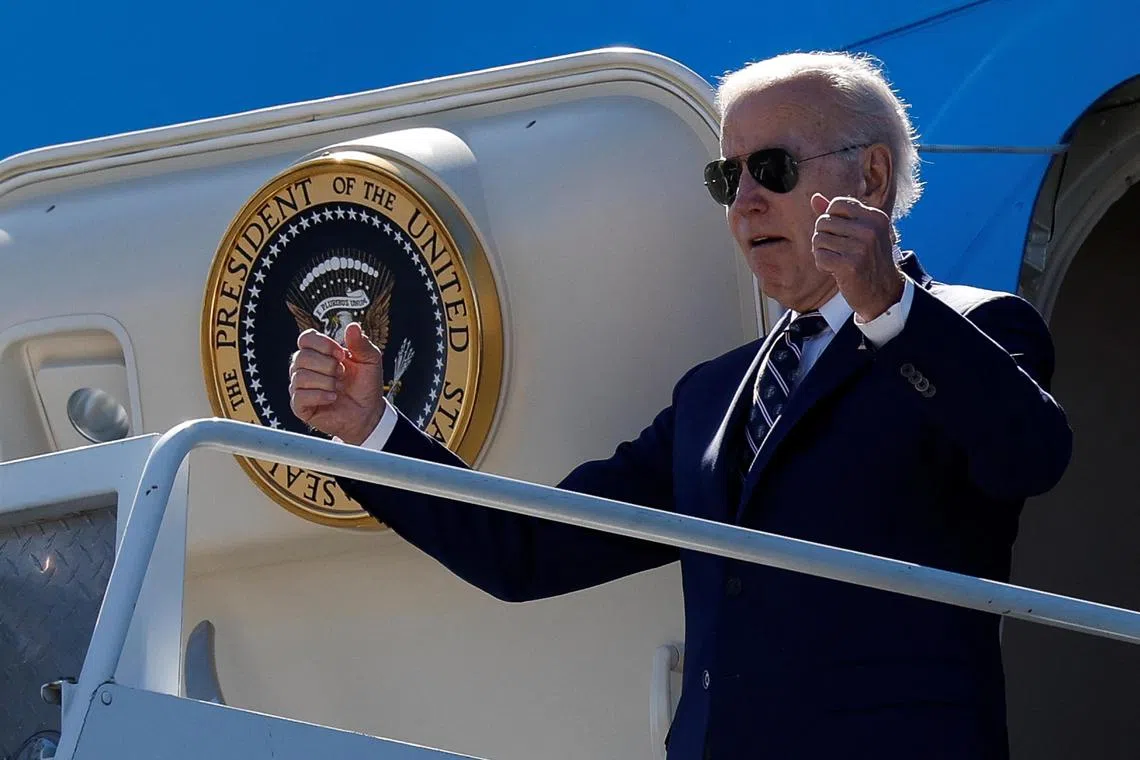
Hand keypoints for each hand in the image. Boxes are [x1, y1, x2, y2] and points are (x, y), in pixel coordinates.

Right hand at [289, 323, 384, 444]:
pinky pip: (300, 396)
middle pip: (302, 357)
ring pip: (301, 376)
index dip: (323, 344)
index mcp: (319, 353)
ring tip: (338, 387)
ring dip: (327, 382)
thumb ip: (361, 343)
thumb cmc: (365, 385)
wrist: (368, 412)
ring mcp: (300, 386)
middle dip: (328, 366)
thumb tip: (353, 326)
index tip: (341, 354)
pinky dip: (321, 396)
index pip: (306, 338)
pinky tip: (333, 398)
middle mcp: (305, 367)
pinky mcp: (300, 406)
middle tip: (342, 374)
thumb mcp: (370, 360)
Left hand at [810, 193, 904, 320]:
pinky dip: (822, 264)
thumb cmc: (867, 260)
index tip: (840, 234)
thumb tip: (814, 198)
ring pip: (818, 239)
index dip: (830, 219)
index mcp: (874, 217)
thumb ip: (837, 215)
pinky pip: (819, 256)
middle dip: (824, 238)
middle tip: (838, 251)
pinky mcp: (850, 265)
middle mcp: (870, 229)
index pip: (837, 204)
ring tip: (837, 260)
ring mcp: (861, 247)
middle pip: (823, 222)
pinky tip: (835, 270)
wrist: (883, 293)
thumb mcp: (859, 233)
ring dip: (822, 252)